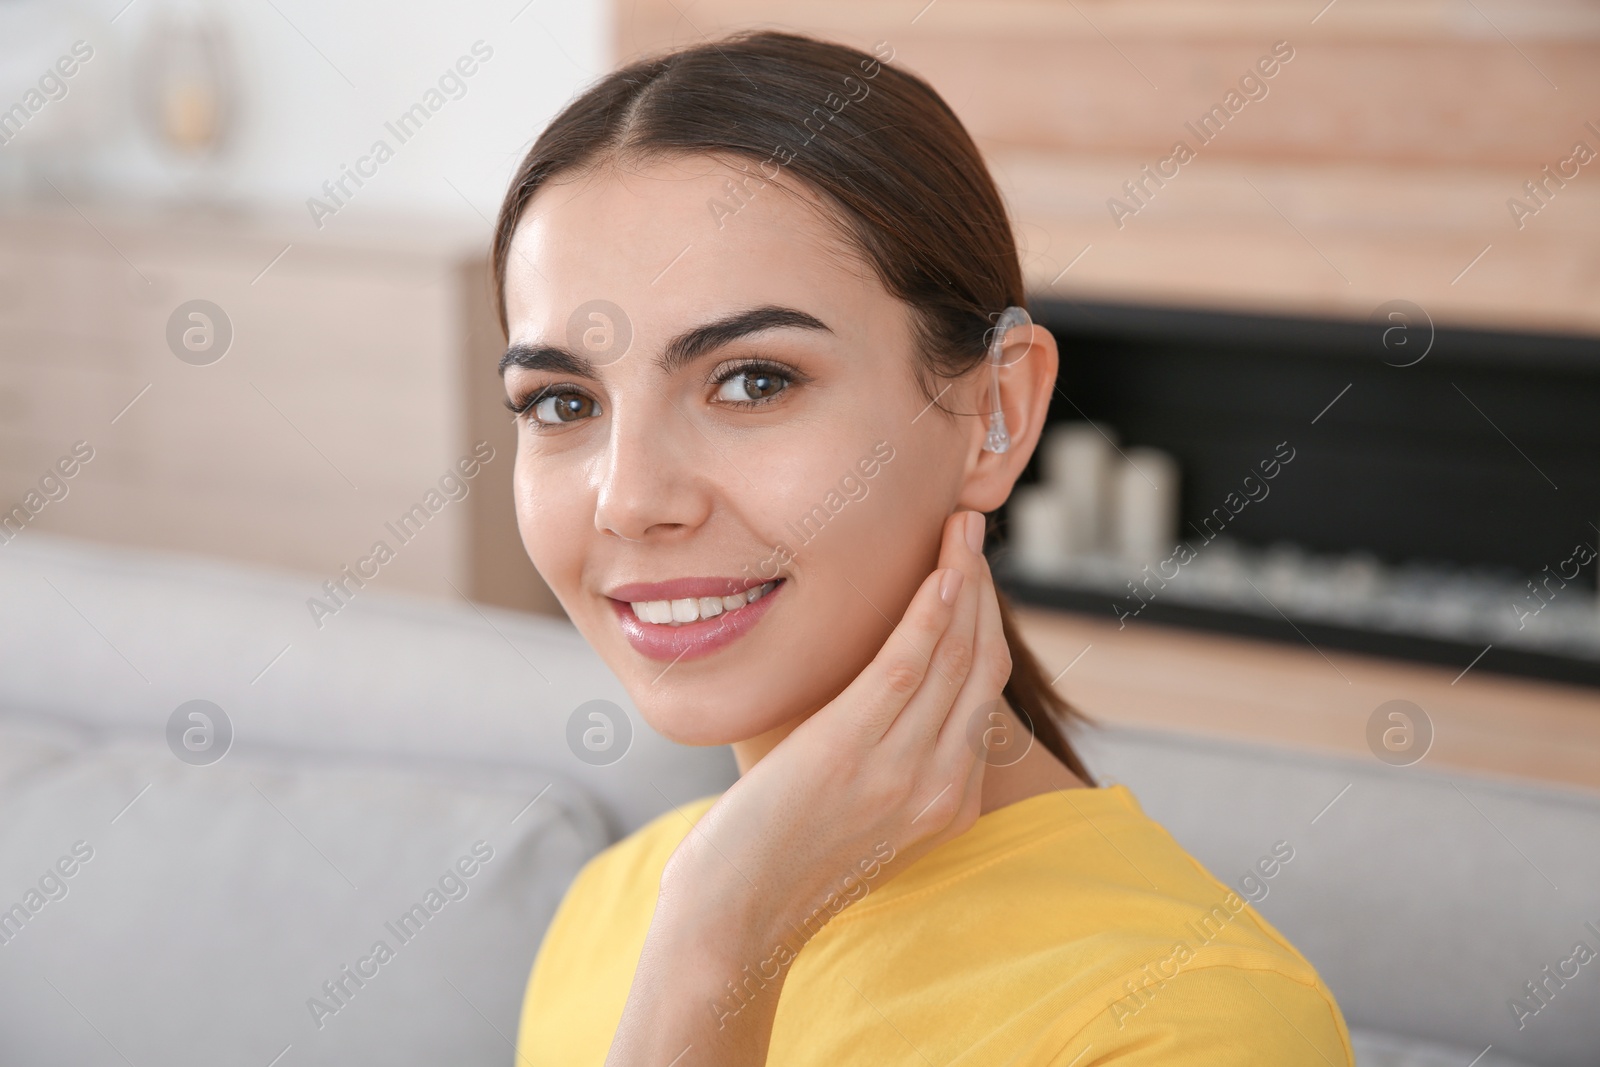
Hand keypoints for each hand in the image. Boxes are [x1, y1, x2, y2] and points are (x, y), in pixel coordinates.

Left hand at [673, 508, 1007, 958]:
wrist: (736, 919)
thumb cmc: (780, 862)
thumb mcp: (858, 814)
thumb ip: (888, 762)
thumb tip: (884, 700)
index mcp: (949, 804)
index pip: (984, 691)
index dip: (983, 620)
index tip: (967, 567)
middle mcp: (941, 788)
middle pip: (982, 664)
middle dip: (981, 585)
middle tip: (968, 526)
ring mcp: (903, 772)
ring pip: (956, 655)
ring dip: (962, 578)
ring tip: (958, 525)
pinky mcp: (854, 751)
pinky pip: (908, 666)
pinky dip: (930, 613)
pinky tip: (939, 570)